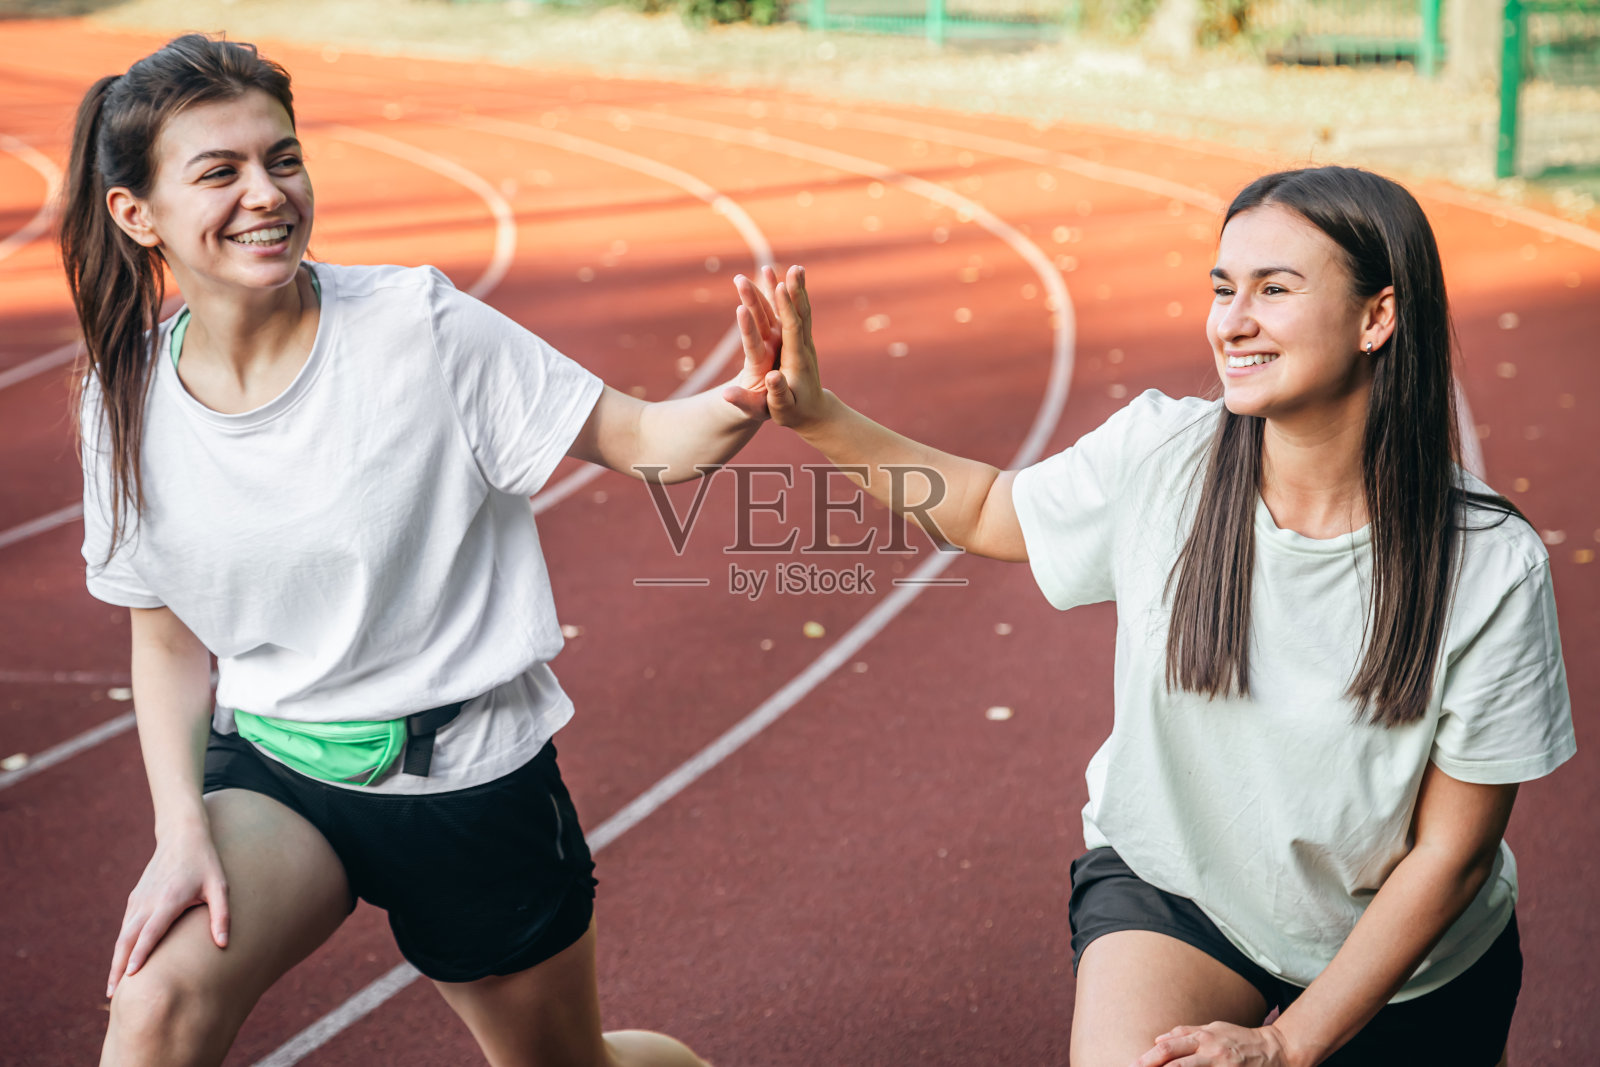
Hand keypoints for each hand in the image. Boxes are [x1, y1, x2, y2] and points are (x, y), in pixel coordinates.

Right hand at [107, 821, 229, 997]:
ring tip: (112, 987)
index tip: (130, 975)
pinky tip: (120, 963)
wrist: (181, 836)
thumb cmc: (205, 863)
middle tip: (112, 994)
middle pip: (127, 939)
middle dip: (118, 967)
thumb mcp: (220, 886)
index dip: (140, 953)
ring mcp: (138, 900)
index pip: (150, 931)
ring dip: (115, 960)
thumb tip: (222, 944)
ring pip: (122, 935)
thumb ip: (221, 916)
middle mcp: (148, 901)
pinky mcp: (135, 898)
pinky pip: (125, 926)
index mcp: (169, 899)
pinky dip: (120, 946)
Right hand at [728, 264, 825, 430]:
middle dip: (797, 292)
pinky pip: (799, 316)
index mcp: (797, 361)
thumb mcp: (782, 409)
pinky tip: (793, 284)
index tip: (782, 287)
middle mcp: (804, 348)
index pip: (794, 329)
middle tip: (794, 269)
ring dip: (799, 290)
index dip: (788, 308)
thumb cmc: (794, 413)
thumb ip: (776, 394)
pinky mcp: (802, 342)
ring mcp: (805, 344)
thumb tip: (770, 377)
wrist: (815, 415)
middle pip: (802, 315)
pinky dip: (796, 298)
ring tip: (795, 268)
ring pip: (803, 312)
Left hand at [1130, 1022, 1299, 1066]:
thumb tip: (1158, 1038)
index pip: (1170, 1047)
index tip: (1134, 1064)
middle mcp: (1211, 1052)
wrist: (1276, 1050)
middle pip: (1176, 1062)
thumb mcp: (1213, 1029)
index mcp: (1204, 1037)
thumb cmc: (1239, 1039)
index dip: (1150, 1057)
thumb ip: (1186, 1033)